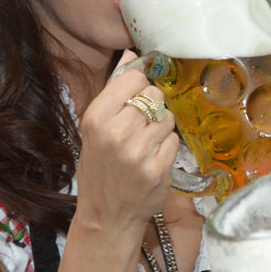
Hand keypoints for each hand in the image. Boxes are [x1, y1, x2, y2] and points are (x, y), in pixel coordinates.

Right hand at [75, 51, 178, 230]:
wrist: (106, 217)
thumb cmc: (100, 168)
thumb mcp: (95, 128)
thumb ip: (113, 90)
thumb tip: (130, 54)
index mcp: (96, 118)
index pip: (134, 78)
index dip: (139, 85)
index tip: (135, 97)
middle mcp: (116, 132)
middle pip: (155, 94)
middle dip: (152, 107)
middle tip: (140, 126)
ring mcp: (139, 151)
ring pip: (169, 116)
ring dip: (162, 128)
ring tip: (145, 144)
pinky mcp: (159, 167)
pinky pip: (175, 139)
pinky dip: (168, 146)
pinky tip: (153, 158)